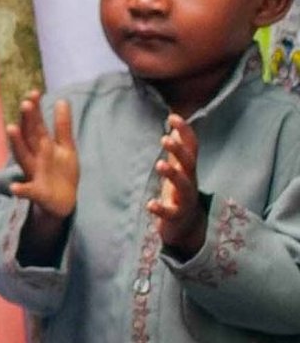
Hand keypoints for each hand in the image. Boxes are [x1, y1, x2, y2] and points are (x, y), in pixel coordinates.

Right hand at [8, 92, 78, 220]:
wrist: (62, 202)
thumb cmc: (61, 172)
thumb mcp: (65, 148)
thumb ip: (62, 126)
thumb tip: (62, 100)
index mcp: (41, 146)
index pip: (36, 125)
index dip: (35, 110)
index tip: (34, 92)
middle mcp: (34, 157)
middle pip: (29, 137)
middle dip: (27, 121)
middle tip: (25, 103)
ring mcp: (33, 174)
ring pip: (23, 157)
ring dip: (17, 144)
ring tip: (11, 128)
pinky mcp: (36, 193)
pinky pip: (27, 191)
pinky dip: (20, 190)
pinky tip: (14, 188)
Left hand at [149, 113, 206, 256]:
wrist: (186, 226)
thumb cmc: (180, 192)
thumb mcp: (180, 169)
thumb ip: (178, 150)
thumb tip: (176, 126)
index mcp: (189, 169)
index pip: (191, 146)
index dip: (185, 131)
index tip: (172, 116)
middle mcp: (190, 181)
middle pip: (189, 163)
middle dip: (179, 150)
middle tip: (164, 138)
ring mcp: (185, 200)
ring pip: (183, 186)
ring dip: (172, 174)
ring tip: (159, 164)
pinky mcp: (176, 216)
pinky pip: (170, 212)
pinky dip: (160, 208)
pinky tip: (150, 204)